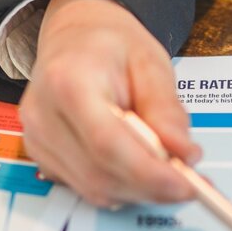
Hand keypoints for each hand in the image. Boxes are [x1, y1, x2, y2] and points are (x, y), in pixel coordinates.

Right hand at [19, 0, 200, 205]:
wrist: (76, 38)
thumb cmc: (111, 47)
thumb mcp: (151, 65)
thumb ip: (167, 111)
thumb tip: (184, 154)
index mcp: (69, 81)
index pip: (107, 143)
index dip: (149, 173)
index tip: (185, 185)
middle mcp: (44, 115)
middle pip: (101, 174)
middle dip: (153, 187)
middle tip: (192, 185)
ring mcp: (39, 140)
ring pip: (97, 189)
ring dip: (142, 191)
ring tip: (174, 175)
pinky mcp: (45, 158)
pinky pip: (89, 189)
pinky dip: (124, 188)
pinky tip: (145, 172)